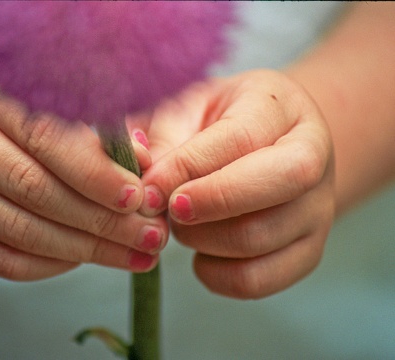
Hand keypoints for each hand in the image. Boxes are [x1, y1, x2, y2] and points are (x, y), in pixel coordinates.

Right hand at [0, 40, 167, 279]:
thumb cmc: (12, 95)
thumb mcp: (50, 87)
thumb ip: (97, 120)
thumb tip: (142, 163)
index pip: (42, 135)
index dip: (95, 172)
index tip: (138, 198)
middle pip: (28, 186)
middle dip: (100, 221)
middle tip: (149, 237)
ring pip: (13, 228)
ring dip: (81, 250)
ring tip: (130, 255)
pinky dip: (44, 265)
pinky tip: (82, 260)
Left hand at [137, 70, 334, 297]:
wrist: (266, 143)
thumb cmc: (218, 124)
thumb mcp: (188, 110)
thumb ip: (162, 138)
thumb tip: (143, 181)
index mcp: (281, 107)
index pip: (242, 137)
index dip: (190, 166)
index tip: (150, 185)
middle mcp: (315, 155)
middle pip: (281, 182)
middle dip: (211, 202)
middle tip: (169, 207)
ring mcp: (318, 208)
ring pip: (260, 238)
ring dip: (202, 239)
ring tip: (181, 223)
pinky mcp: (308, 252)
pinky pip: (259, 279)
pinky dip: (216, 275)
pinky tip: (200, 254)